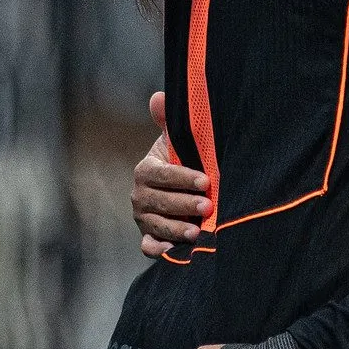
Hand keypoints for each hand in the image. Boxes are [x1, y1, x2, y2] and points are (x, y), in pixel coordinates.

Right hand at [136, 91, 210, 256]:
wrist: (185, 186)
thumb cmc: (185, 159)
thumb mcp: (179, 139)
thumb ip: (169, 120)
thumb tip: (158, 97)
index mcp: (146, 170)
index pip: (162, 175)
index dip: (183, 178)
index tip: (205, 180)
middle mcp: (140, 195)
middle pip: (159, 202)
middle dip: (184, 205)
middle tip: (208, 206)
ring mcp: (143, 218)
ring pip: (155, 225)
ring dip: (176, 229)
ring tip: (198, 232)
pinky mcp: (149, 236)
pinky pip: (148, 246)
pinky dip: (158, 250)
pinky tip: (173, 251)